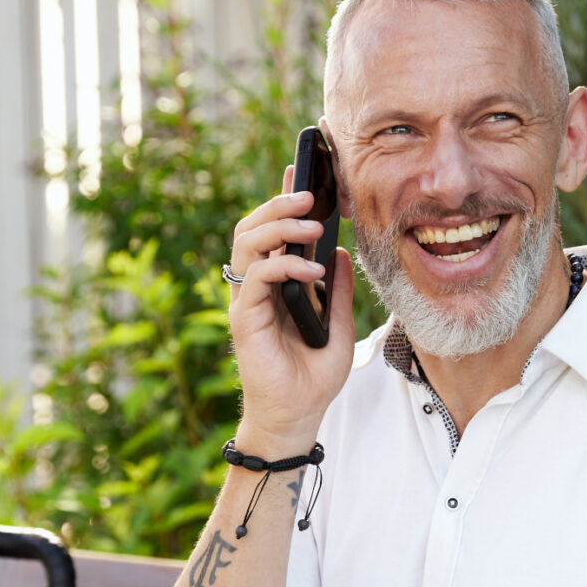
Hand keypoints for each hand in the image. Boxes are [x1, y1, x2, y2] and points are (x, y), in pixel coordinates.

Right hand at [224, 168, 356, 448]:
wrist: (298, 415)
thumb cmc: (313, 377)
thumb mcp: (340, 326)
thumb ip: (338, 291)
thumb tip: (341, 252)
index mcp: (277, 284)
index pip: (275, 232)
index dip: (284, 199)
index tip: (303, 171)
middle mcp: (258, 288)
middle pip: (253, 228)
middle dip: (279, 203)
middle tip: (309, 193)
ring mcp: (248, 301)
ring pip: (247, 243)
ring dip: (278, 225)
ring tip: (311, 223)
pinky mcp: (245, 319)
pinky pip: (257, 277)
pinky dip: (284, 265)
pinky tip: (312, 270)